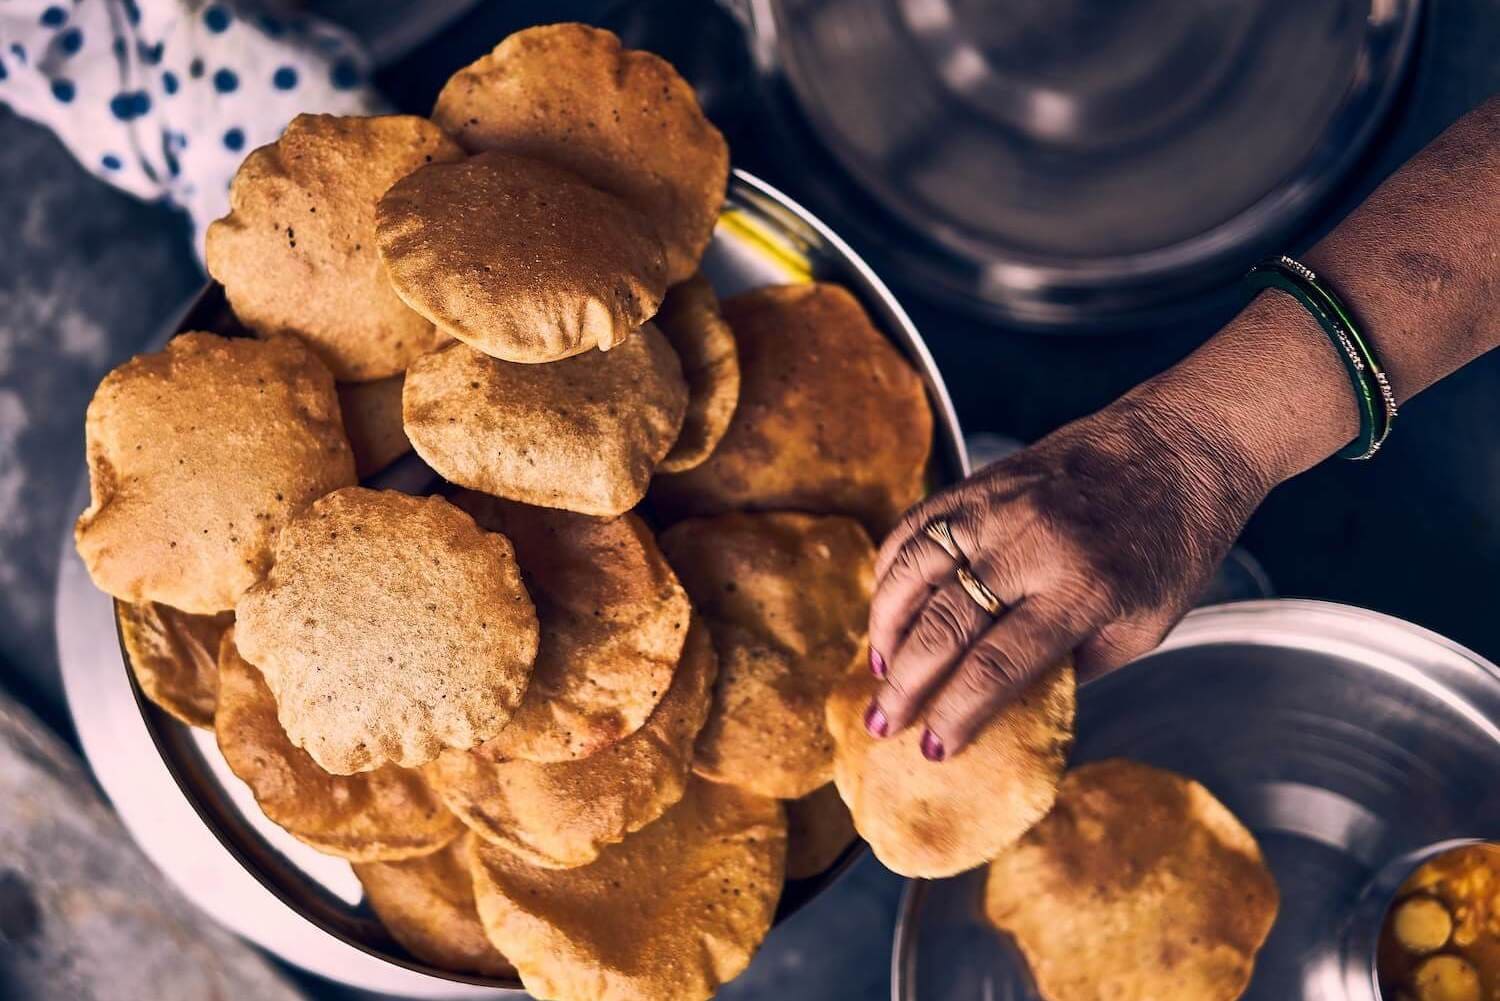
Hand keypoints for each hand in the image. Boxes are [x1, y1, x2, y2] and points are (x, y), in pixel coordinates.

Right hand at [865, 393, 1274, 760]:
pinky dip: (891, 568)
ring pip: (914, 569)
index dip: (956, 713)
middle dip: (904, 684)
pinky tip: (887, 604)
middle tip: (880, 723)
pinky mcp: (983, 481)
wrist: (1182, 444)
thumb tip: (1006, 701)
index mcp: (1085, 590)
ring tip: (879, 667)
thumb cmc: (1174, 544)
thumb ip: (1075, 663)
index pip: (998, 665)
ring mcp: (1000, 507)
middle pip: (945, 625)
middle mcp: (1032, 545)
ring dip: (885, 626)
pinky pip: (917, 525)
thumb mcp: (1145, 625)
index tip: (932, 748)